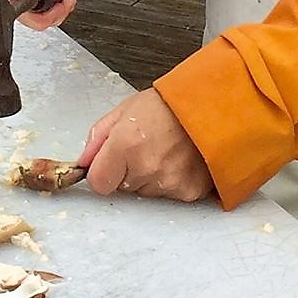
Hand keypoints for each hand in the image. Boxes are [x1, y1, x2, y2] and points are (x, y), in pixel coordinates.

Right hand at [3, 0, 91, 30]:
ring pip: (18, 8)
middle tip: (61, 7)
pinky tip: (55, 2)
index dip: (20, 0)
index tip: (40, 7)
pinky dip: (42, 11)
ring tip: (62, 4)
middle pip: (11, 1)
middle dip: (39, 14)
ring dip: (43, 15)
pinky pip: (24, 5)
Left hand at [79, 89, 213, 201]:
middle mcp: (146, 167)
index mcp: (126, 144)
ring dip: (150, 177)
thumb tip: (85, 161)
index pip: (99, 183)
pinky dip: (172, 181)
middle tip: (145, 148)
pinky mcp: (189, 191)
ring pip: (146, 192)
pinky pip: (169, 194)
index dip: (103, 172)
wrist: (212, 105)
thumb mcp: (125, 110)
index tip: (111, 163)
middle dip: (128, 172)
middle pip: (123, 188)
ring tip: (165, 151)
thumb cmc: (169, 104)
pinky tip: (179, 160)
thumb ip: (99, 137)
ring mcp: (169, 182)